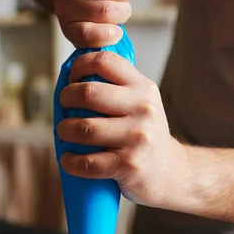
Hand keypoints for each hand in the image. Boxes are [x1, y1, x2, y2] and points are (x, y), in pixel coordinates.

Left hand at [56, 52, 188, 208]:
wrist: (169, 172)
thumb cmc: (144, 135)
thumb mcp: (140, 103)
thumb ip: (115, 88)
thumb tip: (71, 78)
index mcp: (143, 88)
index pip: (105, 61)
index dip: (80, 66)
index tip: (72, 79)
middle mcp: (143, 110)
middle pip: (88, 93)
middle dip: (66, 98)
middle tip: (64, 106)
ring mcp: (137, 138)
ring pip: (84, 128)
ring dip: (64, 131)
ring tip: (65, 133)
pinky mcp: (128, 165)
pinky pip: (87, 162)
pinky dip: (70, 161)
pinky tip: (69, 159)